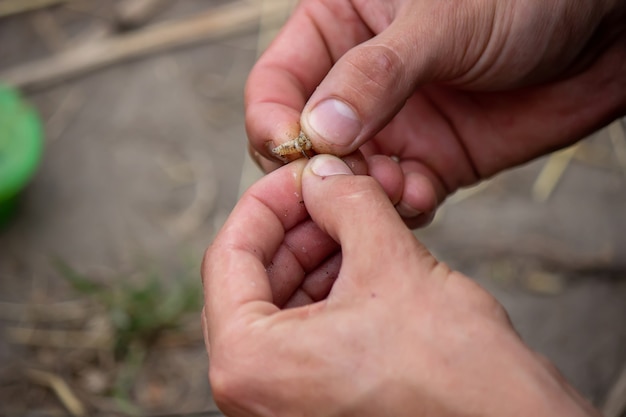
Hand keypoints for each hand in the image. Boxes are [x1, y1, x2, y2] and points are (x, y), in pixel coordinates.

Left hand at [202, 155, 598, 416]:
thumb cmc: (456, 375)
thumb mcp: (393, 263)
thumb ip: (347, 202)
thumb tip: (324, 173)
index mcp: (248, 362)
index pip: (229, 253)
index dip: (268, 200)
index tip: (304, 173)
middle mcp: (252, 394)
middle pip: (253, 279)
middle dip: (298, 226)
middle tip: (335, 190)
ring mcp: (282, 403)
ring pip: (282, 303)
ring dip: (318, 254)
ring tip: (358, 220)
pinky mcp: (314, 404)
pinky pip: (305, 331)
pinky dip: (330, 289)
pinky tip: (365, 259)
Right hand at [246, 0, 625, 226]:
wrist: (601, 32)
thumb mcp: (442, 20)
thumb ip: (375, 74)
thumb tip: (317, 132)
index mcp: (339, 27)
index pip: (276, 83)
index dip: (272, 119)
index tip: (290, 148)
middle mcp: (355, 82)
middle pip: (304, 140)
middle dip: (318, 168)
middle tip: (344, 179)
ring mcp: (392, 125)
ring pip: (346, 176)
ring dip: (358, 192)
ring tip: (393, 184)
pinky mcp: (428, 160)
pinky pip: (394, 195)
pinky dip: (398, 204)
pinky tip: (420, 193)